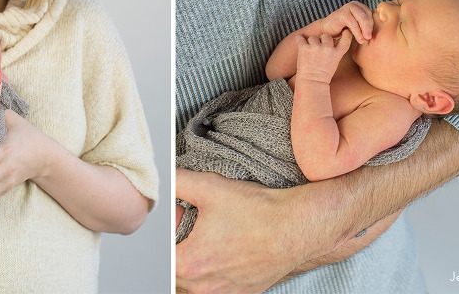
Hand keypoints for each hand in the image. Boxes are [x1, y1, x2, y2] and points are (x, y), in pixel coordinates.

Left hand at [177, 168, 350, 293]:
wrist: (296, 227)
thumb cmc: (258, 212)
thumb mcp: (209, 187)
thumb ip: (177, 181)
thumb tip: (162, 177)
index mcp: (189, 264)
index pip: (162, 251)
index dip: (170, 229)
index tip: (182, 214)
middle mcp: (204, 287)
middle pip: (176, 268)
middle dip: (181, 245)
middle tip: (198, 222)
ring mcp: (224, 293)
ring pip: (196, 281)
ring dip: (198, 260)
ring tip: (213, 235)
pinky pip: (218, 286)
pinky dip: (217, 270)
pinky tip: (229, 248)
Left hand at [295, 29, 352, 83]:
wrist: (312, 83)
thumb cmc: (323, 74)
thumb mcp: (334, 62)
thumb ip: (335, 50)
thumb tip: (332, 39)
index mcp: (337, 53)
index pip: (346, 38)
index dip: (346, 33)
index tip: (344, 30)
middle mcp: (328, 48)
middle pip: (326, 36)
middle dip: (322, 40)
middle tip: (318, 50)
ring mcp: (316, 48)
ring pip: (313, 37)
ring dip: (310, 43)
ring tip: (309, 54)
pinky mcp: (304, 48)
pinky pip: (300, 38)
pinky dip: (299, 38)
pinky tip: (299, 40)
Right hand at [319, 1, 372, 43]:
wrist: (326, 32)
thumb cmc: (343, 31)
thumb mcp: (358, 27)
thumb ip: (367, 26)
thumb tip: (383, 32)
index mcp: (360, 7)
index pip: (372, 14)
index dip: (374, 25)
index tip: (375, 36)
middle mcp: (354, 5)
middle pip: (367, 14)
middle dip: (370, 27)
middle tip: (371, 38)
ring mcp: (347, 7)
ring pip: (361, 17)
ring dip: (365, 29)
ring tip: (366, 39)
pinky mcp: (341, 13)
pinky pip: (352, 22)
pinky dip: (357, 31)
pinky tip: (359, 39)